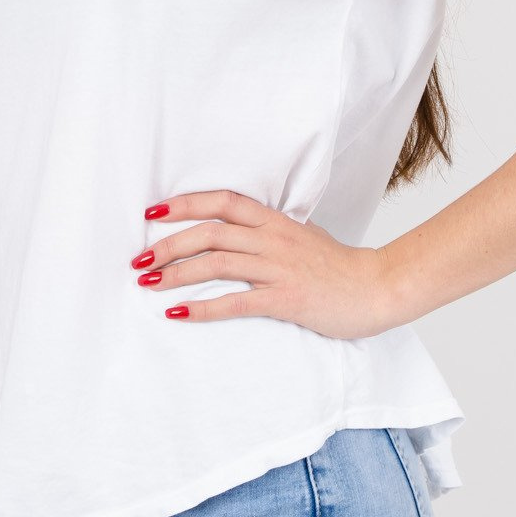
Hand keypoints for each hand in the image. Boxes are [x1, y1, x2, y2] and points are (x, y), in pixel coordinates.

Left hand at [133, 189, 405, 339]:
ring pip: (217, 263)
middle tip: (138, 260)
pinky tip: (179, 314)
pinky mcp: (286, 299)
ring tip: (148, 284)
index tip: (152, 212)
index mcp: (275, 221)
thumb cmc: (337, 266)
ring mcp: (279, 268)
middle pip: (210, 233)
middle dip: (168, 245)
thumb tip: (236, 229)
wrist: (377, 287)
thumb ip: (269, 231)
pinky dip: (203, 307)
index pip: (223, 202)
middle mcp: (273, 239)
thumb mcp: (301, 235)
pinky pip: (236, 302)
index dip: (185, 204)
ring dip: (177, 274)